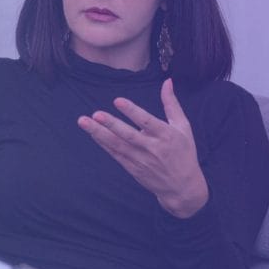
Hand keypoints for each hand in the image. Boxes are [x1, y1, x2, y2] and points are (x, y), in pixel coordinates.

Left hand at [77, 79, 207, 217]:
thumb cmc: (184, 152)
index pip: (147, 121)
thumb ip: (172, 104)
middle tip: (96, 114)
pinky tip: (92, 133)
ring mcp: (140, 159)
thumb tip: (167, 81)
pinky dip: (103, 143)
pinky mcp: (132, 168)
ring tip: (84, 122)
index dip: (132, 111)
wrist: (182, 187)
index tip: (117, 101)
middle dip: (111, 124)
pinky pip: (115, 154)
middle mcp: (152, 148)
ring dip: (99, 133)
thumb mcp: (183, 127)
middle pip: (128, 135)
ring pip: (117, 145)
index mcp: (166, 135)